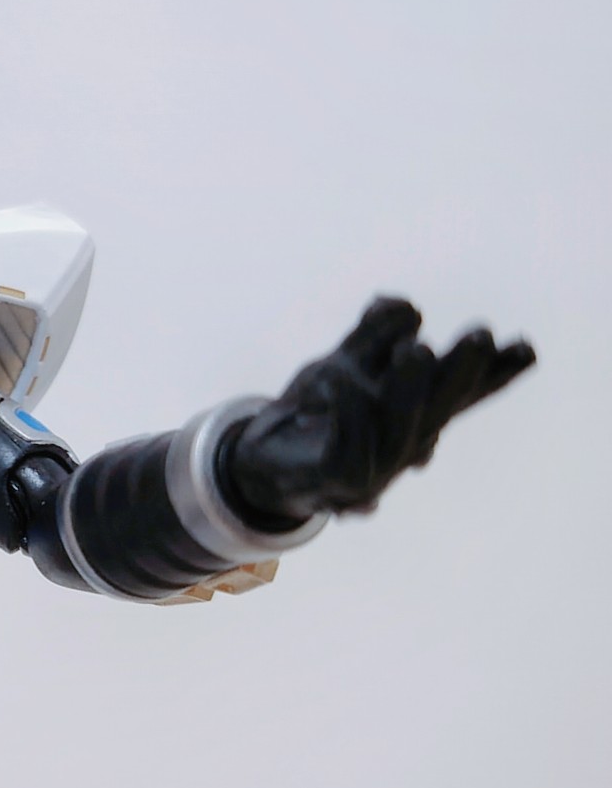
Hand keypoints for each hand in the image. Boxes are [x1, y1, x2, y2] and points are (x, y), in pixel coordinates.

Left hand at [222, 297, 534, 524]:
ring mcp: (375, 469)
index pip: (461, 393)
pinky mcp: (336, 480)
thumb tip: (404, 307)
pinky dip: (344, 408)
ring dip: (409, 387)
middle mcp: (404, 443)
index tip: (526, 347)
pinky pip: (346, 445)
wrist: (260, 464)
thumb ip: (372, 335)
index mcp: (414, 415)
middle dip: (462, 373)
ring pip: (399, 428)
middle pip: (439, 408)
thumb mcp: (342, 363)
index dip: (494, 373)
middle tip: (480, 334)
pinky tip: (333, 380)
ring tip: (416, 349)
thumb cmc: (312, 414)